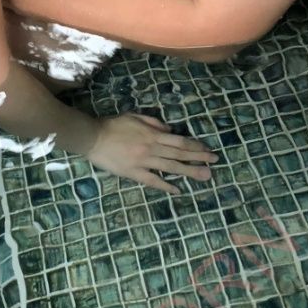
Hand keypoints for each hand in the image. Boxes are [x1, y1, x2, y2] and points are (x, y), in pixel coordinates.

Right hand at [86, 114, 218, 193]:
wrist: (93, 137)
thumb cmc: (113, 125)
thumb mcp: (135, 116)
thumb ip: (154, 123)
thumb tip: (170, 131)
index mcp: (153, 134)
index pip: (180, 141)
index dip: (196, 146)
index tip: (208, 150)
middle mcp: (152, 149)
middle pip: (179, 154)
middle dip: (199, 158)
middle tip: (215, 162)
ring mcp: (143, 162)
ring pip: (170, 167)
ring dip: (189, 172)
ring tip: (205, 176)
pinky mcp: (133, 173)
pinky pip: (152, 180)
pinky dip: (166, 185)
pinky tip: (178, 190)